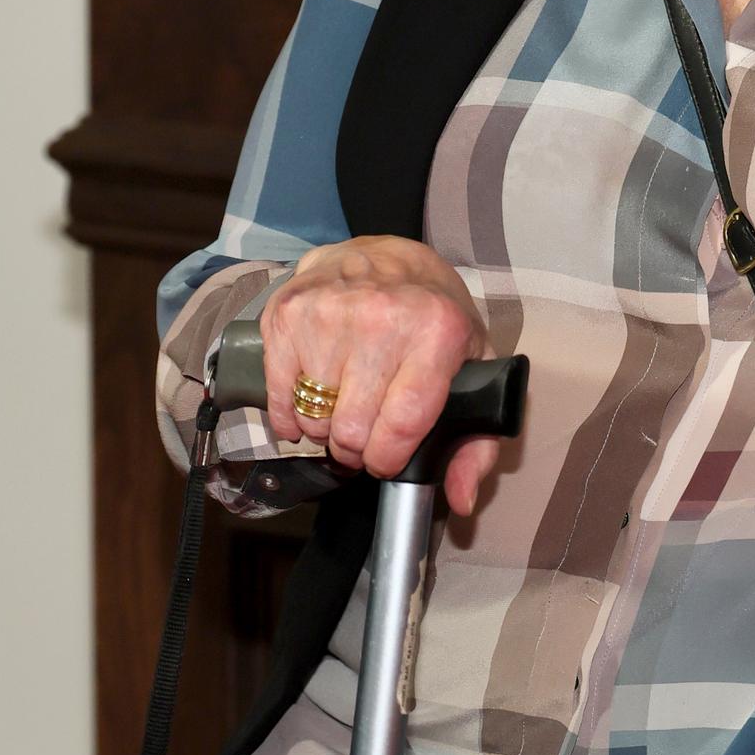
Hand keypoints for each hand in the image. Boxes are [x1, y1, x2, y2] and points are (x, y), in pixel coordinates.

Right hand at [261, 236, 499, 515]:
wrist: (388, 253)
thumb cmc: (434, 317)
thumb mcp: (474, 368)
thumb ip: (476, 443)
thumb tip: (461, 500)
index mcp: (436, 332)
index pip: (401, 425)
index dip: (389, 459)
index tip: (386, 461)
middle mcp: (381, 318)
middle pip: (350, 429)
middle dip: (355, 449)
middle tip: (363, 434)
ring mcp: (328, 313)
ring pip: (313, 417)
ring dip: (324, 427)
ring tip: (343, 405)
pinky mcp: (287, 313)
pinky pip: (278, 396)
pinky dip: (290, 414)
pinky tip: (309, 401)